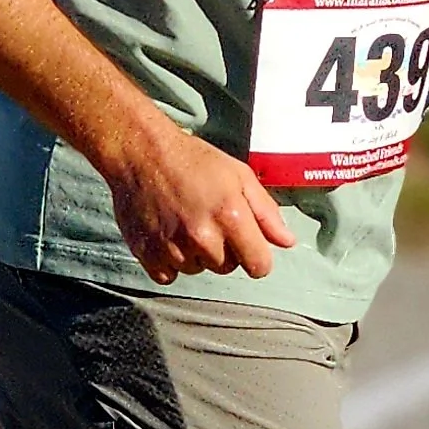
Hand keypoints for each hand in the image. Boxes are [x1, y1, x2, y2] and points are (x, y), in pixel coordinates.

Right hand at [104, 117, 293, 283]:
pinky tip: (167, 234)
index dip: (257, 257)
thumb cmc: (192, 160)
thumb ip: (266, 212)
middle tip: (208, 219)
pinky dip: (169, 261)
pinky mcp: (148, 254)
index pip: (259, 266)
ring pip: (198, 270)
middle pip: (228, 268)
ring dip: (195, 254)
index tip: (248, 244)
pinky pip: (168, 275)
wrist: (140, 153)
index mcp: (231, 217)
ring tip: (184, 221)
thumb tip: (287, 242)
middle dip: (224, 250)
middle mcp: (202, 238)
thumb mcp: (239, 175)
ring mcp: (173, 248)